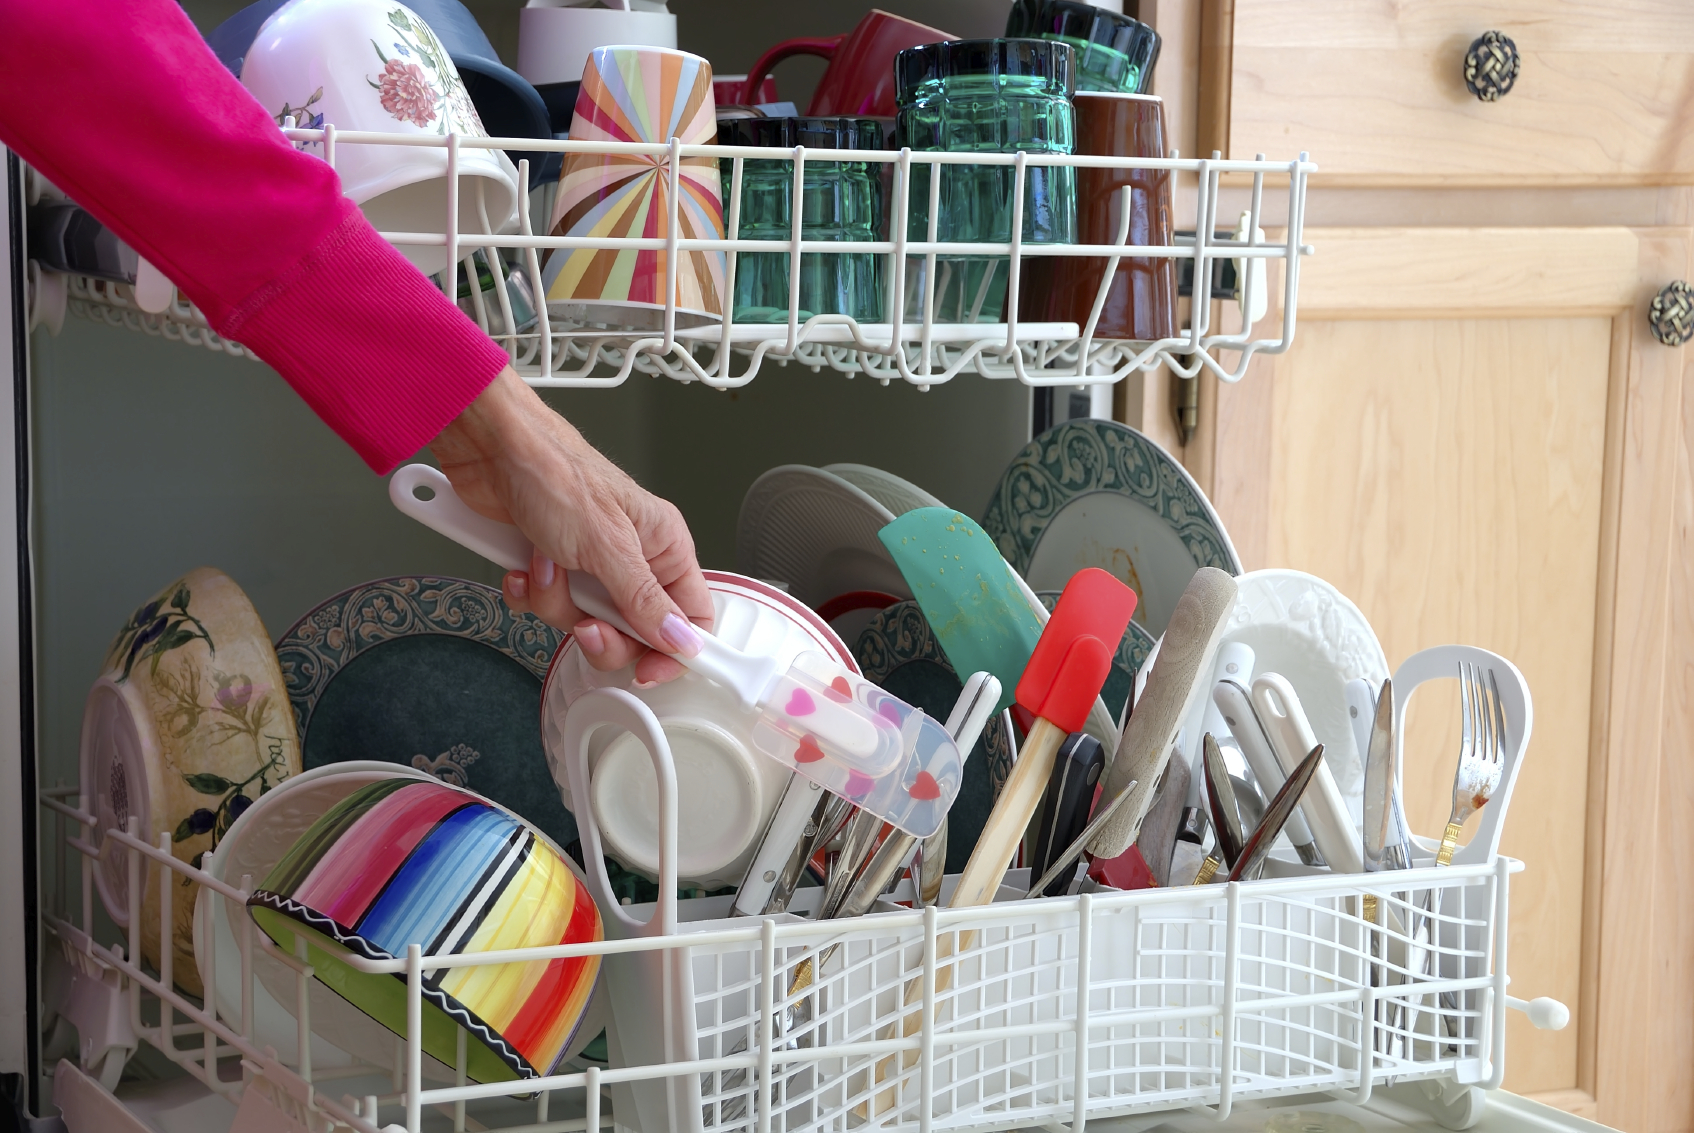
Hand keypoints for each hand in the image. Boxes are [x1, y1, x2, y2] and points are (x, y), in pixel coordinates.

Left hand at [428, 366, 711, 683]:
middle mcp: (630, 556)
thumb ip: (644, 600)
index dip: (673, 650)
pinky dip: (528, 592)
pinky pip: (546, 606)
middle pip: (633, 630)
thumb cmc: (553, 471)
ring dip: (555, 603)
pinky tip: (521, 565)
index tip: (648, 670)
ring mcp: (588, 563)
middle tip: (585, 623)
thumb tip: (681, 640)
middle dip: (600, 631)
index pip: (690, 615)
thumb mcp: (607, 545)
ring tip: (545, 567)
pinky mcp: (549, 565)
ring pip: (583, 621)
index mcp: (663, 544)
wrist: (488, 448)